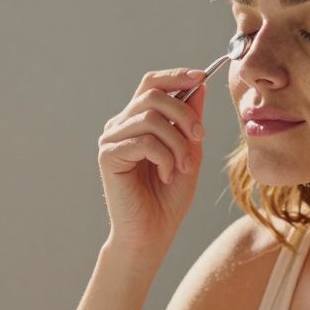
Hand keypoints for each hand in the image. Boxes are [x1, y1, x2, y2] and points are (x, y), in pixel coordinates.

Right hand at [98, 68, 206, 250]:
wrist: (153, 233)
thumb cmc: (169, 197)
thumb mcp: (190, 152)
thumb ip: (191, 120)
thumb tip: (199, 85)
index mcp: (137, 121)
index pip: (151, 84)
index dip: (175, 76)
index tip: (201, 76)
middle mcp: (120, 125)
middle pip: (152, 95)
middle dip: (184, 113)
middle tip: (199, 137)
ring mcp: (111, 139)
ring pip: (150, 118)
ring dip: (177, 142)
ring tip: (182, 167)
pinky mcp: (108, 156)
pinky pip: (144, 141)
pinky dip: (165, 157)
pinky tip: (166, 176)